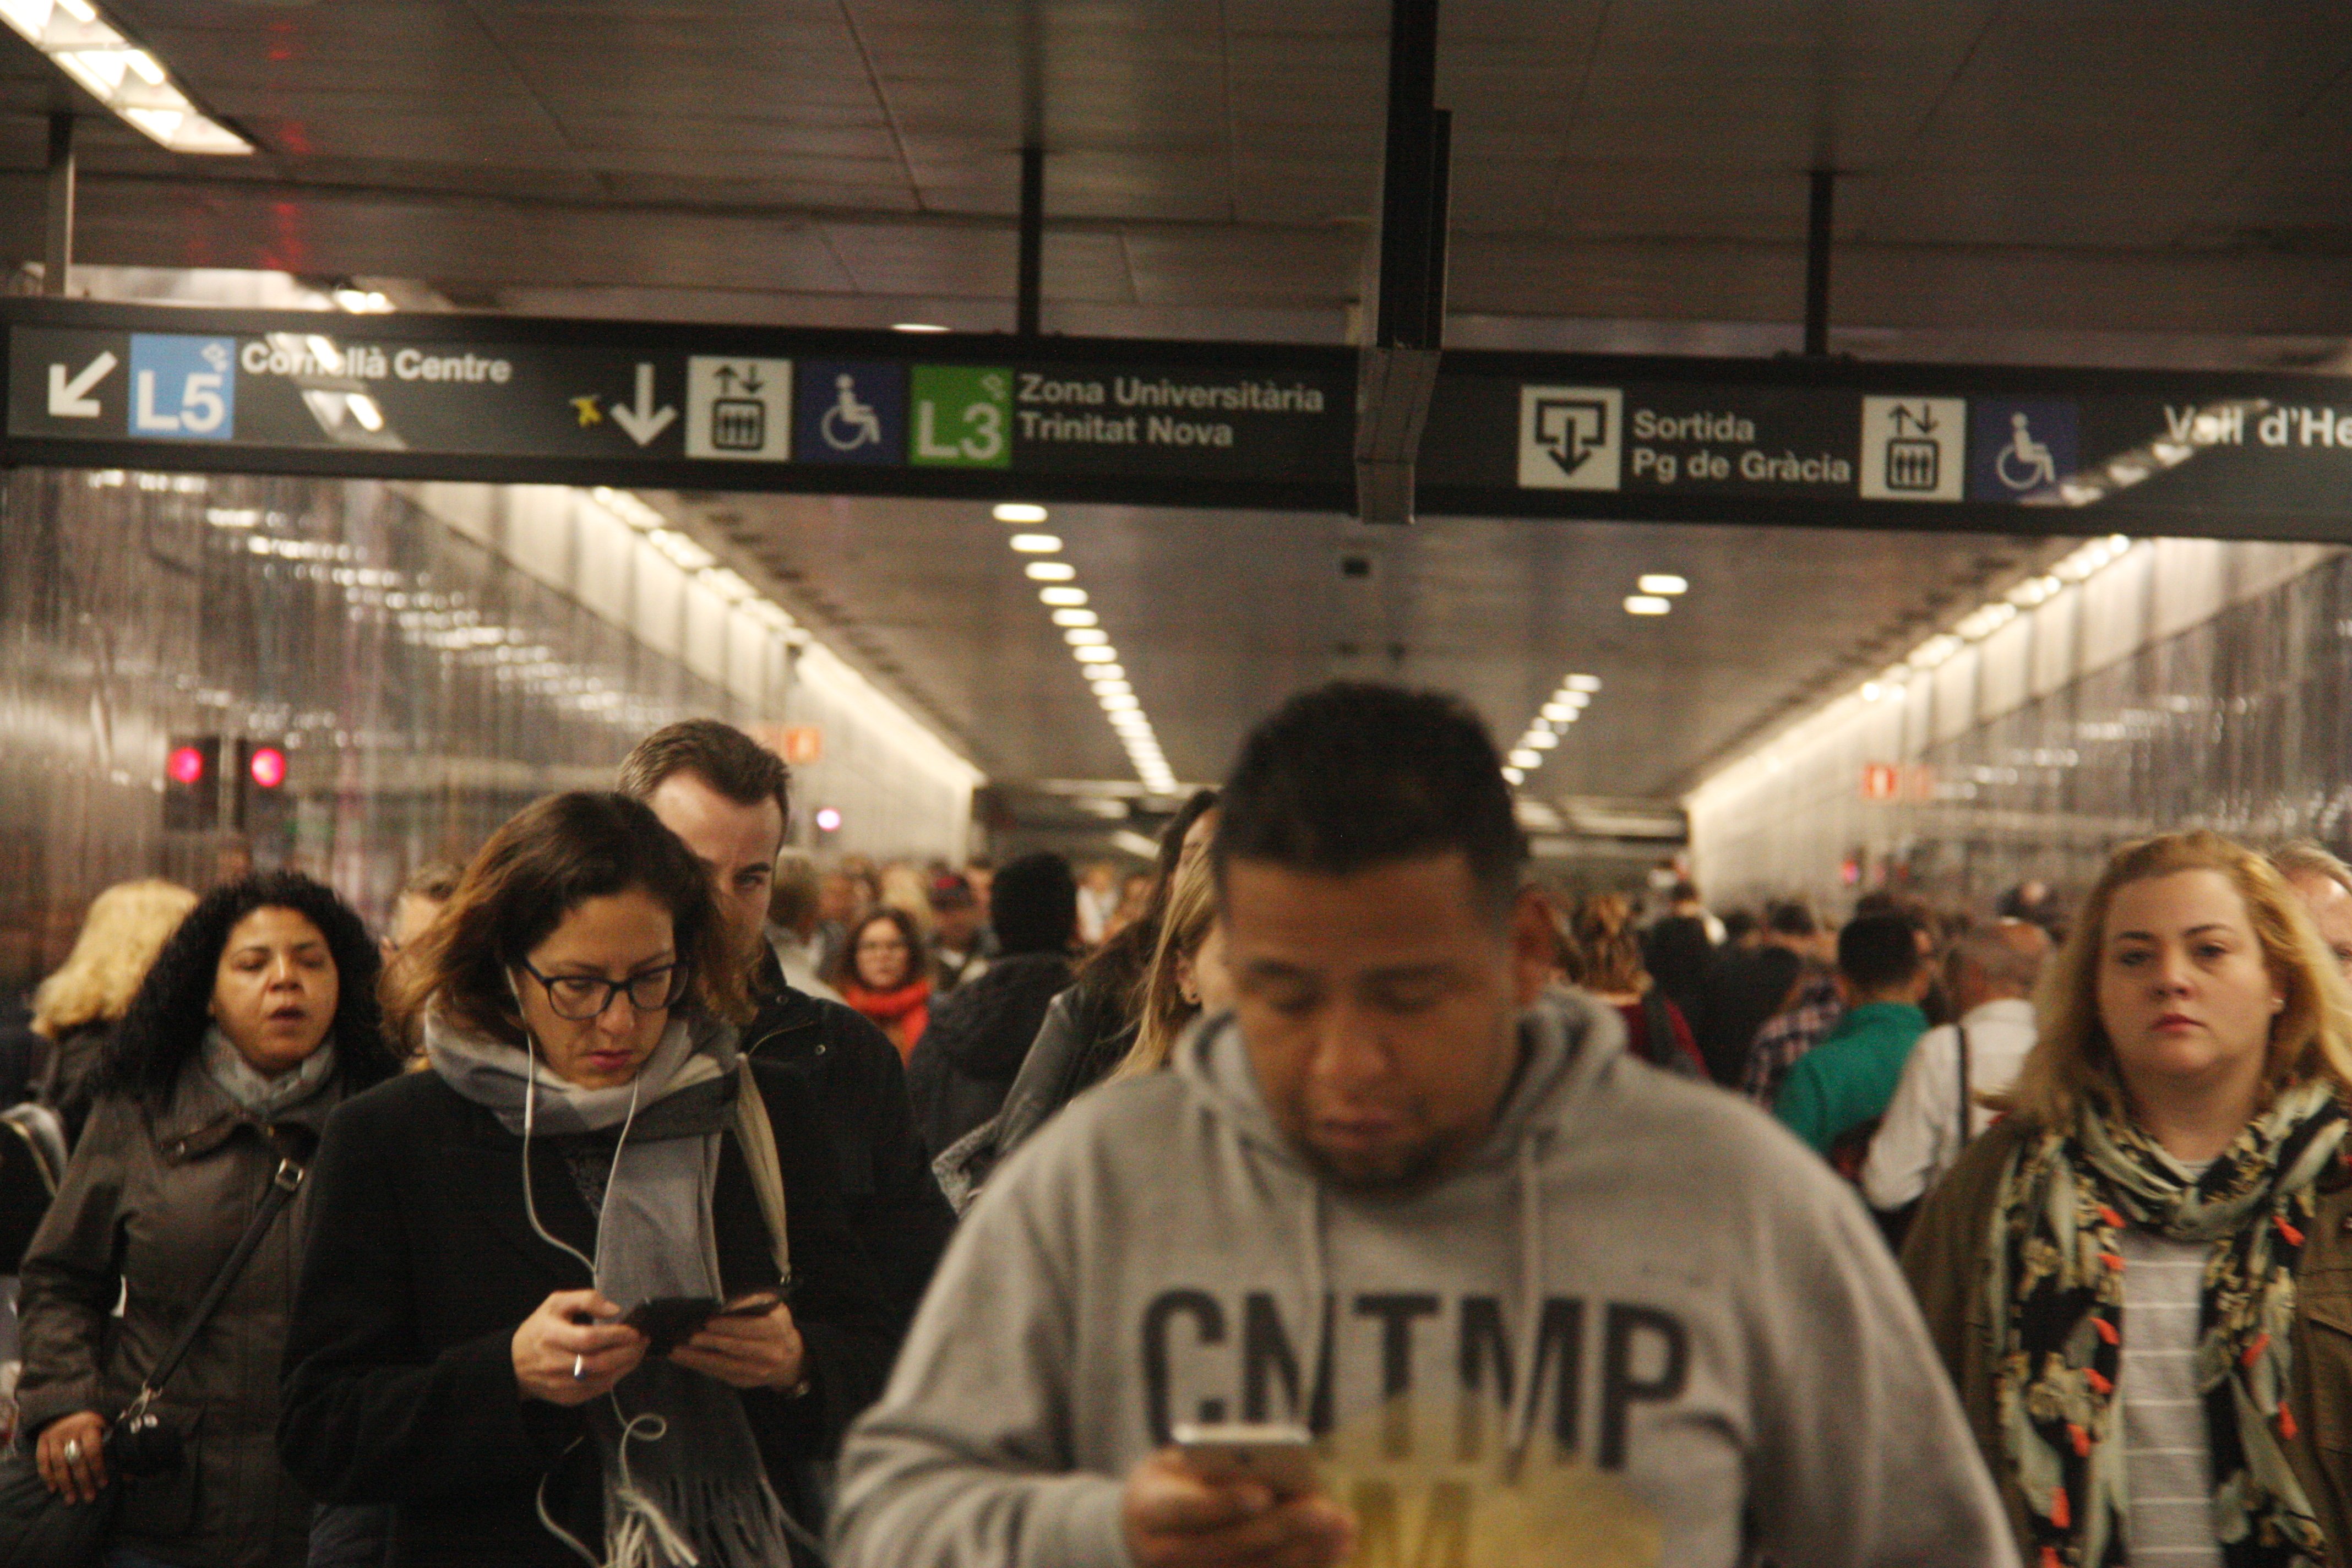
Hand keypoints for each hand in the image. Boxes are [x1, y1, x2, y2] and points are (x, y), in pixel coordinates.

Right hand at [35, 1410, 109, 1503]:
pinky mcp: (42, 1439)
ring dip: (65, 1483)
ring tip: (71, 1499)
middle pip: (77, 1460)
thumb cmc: (92, 1418)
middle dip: (83, 1481)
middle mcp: (70, 1431)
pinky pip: (42, 1460)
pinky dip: (47, 1476)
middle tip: (89, 1498)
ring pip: (59, 1463)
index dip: (98, 1469)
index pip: (93, 1451)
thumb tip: (129, 1468)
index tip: (103, 1485)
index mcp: (89, 1425)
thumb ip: (115, 1442)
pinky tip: (53, 1489)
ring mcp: (54, 1436)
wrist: (65, 1403)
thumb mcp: (106, 1423)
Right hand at [512, 1289, 645, 1405]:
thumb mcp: (556, 1303)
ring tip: (638, 1352)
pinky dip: (615, 1378)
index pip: (588, 1339)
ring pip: (601, 1380)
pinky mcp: (566, 1398)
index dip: (615, 1335)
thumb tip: (614, 1309)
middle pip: (598, 1362)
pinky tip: (623, 1366)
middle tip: (643, 1341)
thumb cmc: (540, 1328)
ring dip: (626, 1366)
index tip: (634, 1330)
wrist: (514, 1363)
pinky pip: (597, 1391)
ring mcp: (560, 1384)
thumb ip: (586, 1299)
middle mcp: (555, 1363)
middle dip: (627, 1352)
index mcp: (551, 1336)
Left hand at [671, 1293, 804, 1390]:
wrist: (789, 1357)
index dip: (730, 1325)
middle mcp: (769, 1353)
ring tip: (677, 1352)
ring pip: (725, 1365)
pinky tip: (685, 1360)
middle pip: (736, 1348)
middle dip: (711, 1343)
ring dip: (699, 1359)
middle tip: (689, 1337)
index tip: (709, 1321)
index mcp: (775, 1329)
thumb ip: (752, 1301)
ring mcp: (758, 1371)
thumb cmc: (774, 1323)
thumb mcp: (772, 1306)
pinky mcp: (745, 1382)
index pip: (751, 1328)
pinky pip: (721, 1375)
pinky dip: (701, 1367)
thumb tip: (724, 1302)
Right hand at [1122, 1447, 1353, 1567]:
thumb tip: (1274, 1483)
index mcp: (1150, 1512)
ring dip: (1306, 1555)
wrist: (1141, 1530)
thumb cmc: (1173, 1484)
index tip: (1263, 1492)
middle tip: (1326, 1511)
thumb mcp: (1178, 1464)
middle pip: (1230, 1548)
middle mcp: (1165, 1557)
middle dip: (1283, 1530)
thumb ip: (1214, 1471)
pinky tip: (1336, 1551)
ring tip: (1344, 1529)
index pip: (1188, 1510)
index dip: (1225, 1503)